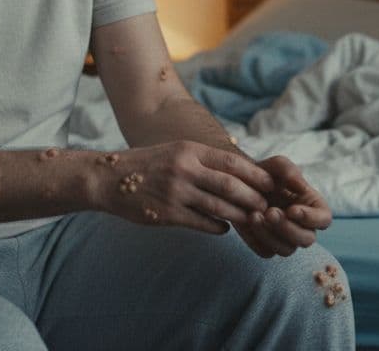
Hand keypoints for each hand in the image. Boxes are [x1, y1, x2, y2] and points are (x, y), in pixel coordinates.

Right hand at [99, 141, 273, 234]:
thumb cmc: (148, 164)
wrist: (109, 179)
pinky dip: (218, 227)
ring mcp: (176, 193)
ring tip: (251, 219)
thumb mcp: (175, 151)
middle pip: (231, 185)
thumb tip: (237, 169)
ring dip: (240, 215)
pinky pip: (202, 223)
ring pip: (220, 206)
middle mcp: (184, 169)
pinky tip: (224, 228)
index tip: (270, 184)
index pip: (231, 162)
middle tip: (266, 206)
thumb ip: (202, 158)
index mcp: (189, 150)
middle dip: (253, 198)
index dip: (255, 174)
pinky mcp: (167, 214)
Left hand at [234, 155, 331, 257]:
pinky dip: (257, 240)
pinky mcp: (268, 246)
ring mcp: (286, 239)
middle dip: (288, 228)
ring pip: (287, 250)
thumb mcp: (276, 165)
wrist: (240, 184)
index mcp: (313, 206)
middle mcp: (303, 227)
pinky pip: (266, 252)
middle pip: (307, 239)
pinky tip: (247, 222)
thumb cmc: (265, 173)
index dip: (311, 218)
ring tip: (254, 215)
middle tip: (270, 212)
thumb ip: (289, 170)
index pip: (324, 219)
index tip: (292, 209)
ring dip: (271, 235)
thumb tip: (301, 187)